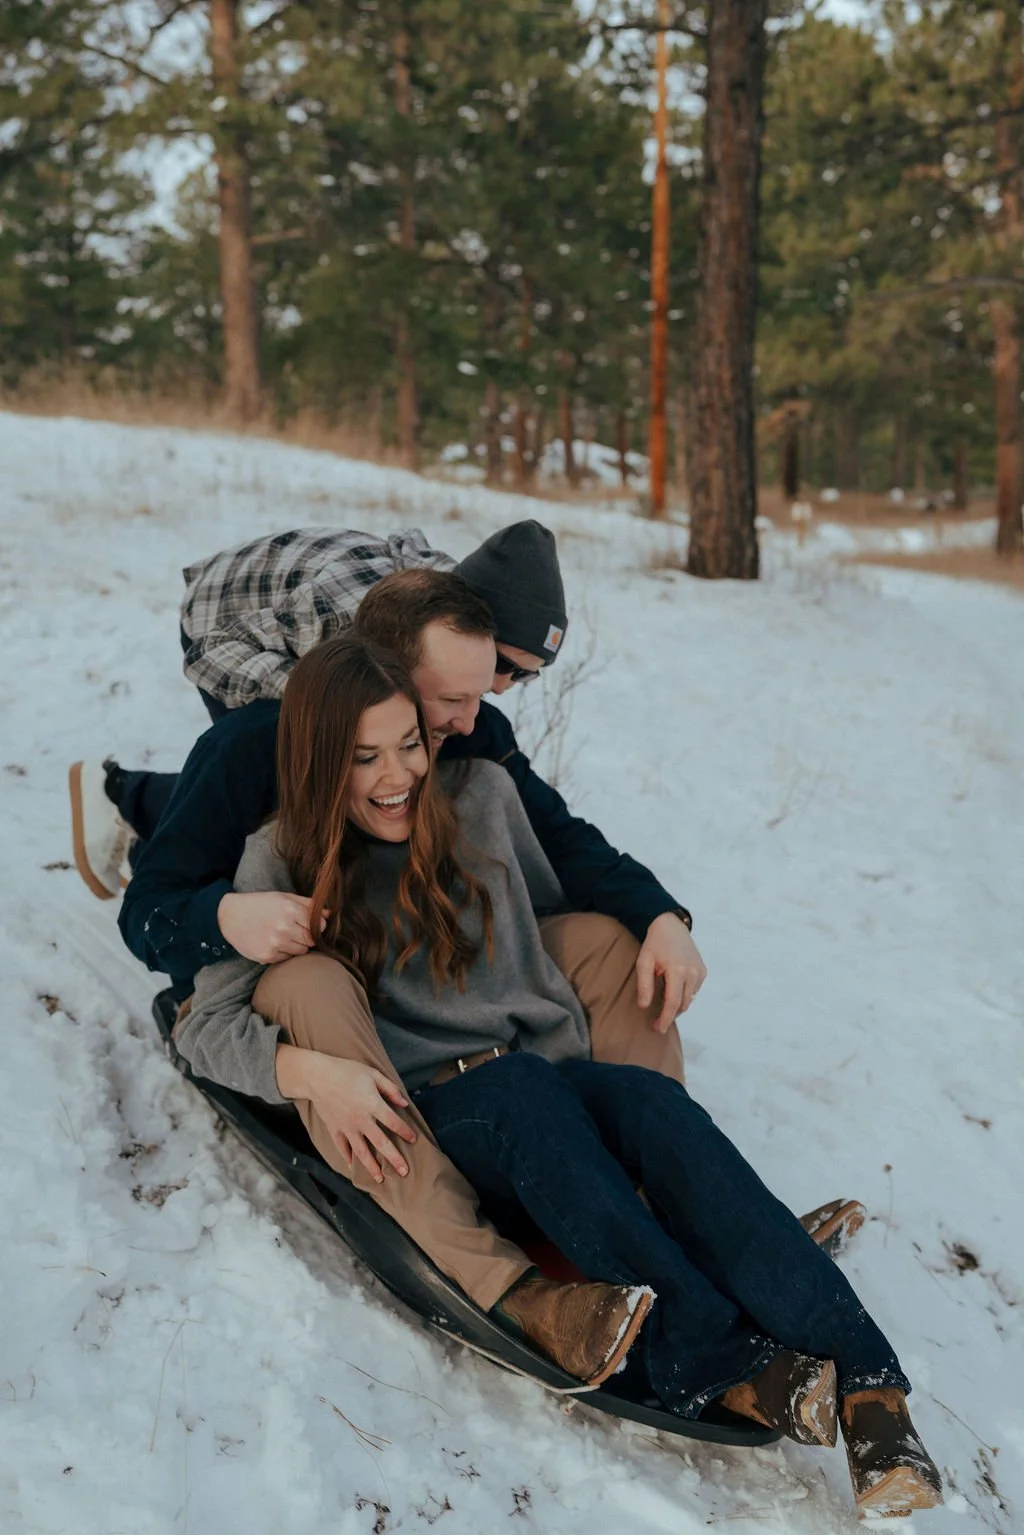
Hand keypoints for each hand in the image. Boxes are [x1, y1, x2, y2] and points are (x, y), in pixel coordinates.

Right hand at [218, 890, 321, 963]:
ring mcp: (275, 944)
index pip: (319, 925)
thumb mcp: (284, 897)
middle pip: (312, 940)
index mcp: (289, 910)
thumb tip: (330, 914)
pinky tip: (274, 942)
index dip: (316, 925)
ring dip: (297, 945)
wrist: (229, 916)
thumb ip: (308, 904)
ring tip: (284, 935)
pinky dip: (284, 952)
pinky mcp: (267, 957)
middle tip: (296, 930)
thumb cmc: (260, 904)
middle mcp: (283, 928)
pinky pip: (287, 958)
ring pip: (301, 951)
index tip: (308, 923)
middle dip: (308, 936)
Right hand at [276, 1045, 416, 1182]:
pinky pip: (342, 1147)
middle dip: (394, 1159)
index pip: (393, 1123)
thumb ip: (390, 1089)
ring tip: (380, 1179)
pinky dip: (347, 1157)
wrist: (317, 1076)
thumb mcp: (373, 1074)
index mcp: (372, 1105)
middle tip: (404, 1172)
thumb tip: (405, 1104)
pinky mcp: (334, 1129)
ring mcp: (346, 1127)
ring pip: (361, 1151)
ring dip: (371, 1166)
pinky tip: (352, 1167)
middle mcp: (361, 1120)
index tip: (413, 1140)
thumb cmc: (347, 1071)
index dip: (405, 1132)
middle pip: (381, 1143)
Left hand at [635, 912, 706, 1031]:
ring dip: (676, 1004)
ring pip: (689, 999)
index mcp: (678, 971)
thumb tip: (644, 1007)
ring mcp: (700, 972)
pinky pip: (693, 990)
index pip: (673, 1003)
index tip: (658, 1029)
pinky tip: (672, 988)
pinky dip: (683, 994)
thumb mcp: (644, 962)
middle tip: (656, 1020)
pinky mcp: (703, 971)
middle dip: (670, 1014)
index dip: (665, 1019)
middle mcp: (693, 973)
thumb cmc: (655, 943)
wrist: (670, 925)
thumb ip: (644, 985)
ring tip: (662, 998)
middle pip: (682, 1004)